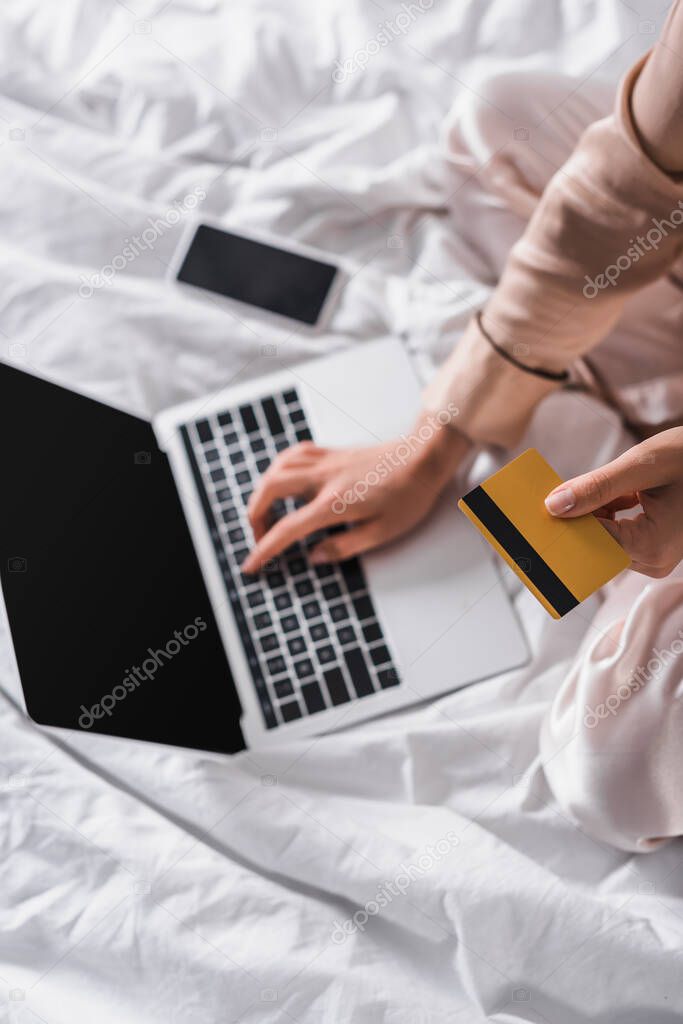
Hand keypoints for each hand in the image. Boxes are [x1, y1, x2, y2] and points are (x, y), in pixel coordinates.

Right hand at [241, 413, 469, 572]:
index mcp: (335, 503)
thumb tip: (313, 557)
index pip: (287, 529)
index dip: (264, 550)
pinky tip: (285, 481)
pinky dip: (280, 469)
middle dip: (255, 516)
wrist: (424, 458)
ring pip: (277, 467)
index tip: (251, 565)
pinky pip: (293, 455)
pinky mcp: (332, 453)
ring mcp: (326, 462)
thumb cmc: (410, 495)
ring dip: (263, 491)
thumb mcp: (383, 533)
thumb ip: (344, 547)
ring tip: (269, 512)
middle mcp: (324, 478)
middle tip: (262, 537)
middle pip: (269, 489)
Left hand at [544, 426, 682, 577]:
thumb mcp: (643, 465)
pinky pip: (613, 534)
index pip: (589, 543)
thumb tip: (553, 505)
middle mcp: (652, 561)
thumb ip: (598, 486)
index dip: (557, 528)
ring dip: (585, 514)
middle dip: (568, 522)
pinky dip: (601, 513)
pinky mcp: (650, 547)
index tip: (524, 520)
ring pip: (601, 539)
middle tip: (536, 503)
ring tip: (572, 493)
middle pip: (593, 546)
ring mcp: (652, 557)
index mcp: (652, 547)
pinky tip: (602, 494)